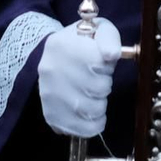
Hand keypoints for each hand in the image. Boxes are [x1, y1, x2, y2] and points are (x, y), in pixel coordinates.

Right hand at [39, 15, 121, 137]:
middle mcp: (51, 70)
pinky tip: (91, 112)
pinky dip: (93, 124)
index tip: (100, 63)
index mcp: (62, 45)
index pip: (99, 63)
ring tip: (92, 94)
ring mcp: (48, 95)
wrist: (54, 57)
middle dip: (104, 85)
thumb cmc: (82, 44)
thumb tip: (112, 54)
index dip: (106, 66)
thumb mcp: (98, 30)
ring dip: (100, 104)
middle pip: (97, 88)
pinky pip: (83, 129)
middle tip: (96, 79)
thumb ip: (109, 38)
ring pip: (92, 110)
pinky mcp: (51, 115)